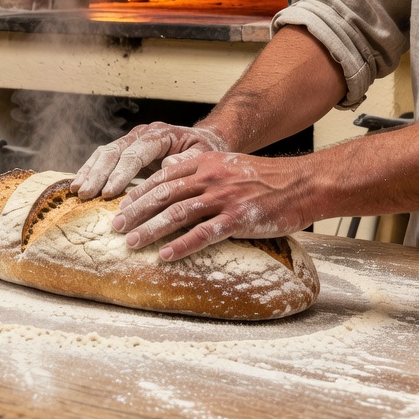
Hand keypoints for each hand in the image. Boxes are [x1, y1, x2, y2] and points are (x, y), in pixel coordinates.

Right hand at [70, 123, 228, 199]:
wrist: (205, 139)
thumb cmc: (205, 148)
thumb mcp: (204, 154)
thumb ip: (188, 160)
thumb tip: (168, 166)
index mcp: (159, 134)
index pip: (134, 154)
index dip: (120, 174)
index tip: (109, 193)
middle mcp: (141, 134)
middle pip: (113, 152)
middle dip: (98, 174)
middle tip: (86, 194)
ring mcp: (131, 140)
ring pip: (104, 153)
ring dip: (90, 172)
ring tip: (78, 191)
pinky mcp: (125, 149)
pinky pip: (103, 158)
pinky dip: (91, 171)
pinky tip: (80, 185)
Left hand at [111, 152, 317, 260]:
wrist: (303, 183)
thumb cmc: (265, 177)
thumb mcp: (227, 163)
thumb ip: (197, 167)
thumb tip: (164, 169)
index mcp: (204, 163)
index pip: (162, 177)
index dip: (139, 191)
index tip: (121, 205)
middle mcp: (210, 178)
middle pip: (163, 195)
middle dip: (136, 211)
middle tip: (115, 226)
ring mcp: (224, 198)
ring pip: (177, 214)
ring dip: (150, 229)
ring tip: (131, 242)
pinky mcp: (239, 218)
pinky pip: (204, 234)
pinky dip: (181, 245)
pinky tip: (164, 255)